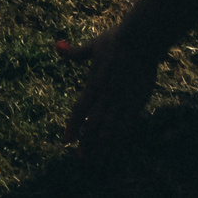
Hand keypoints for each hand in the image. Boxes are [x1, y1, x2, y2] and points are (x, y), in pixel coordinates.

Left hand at [62, 28, 162, 155]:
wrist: (141, 40)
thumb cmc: (116, 41)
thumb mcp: (93, 46)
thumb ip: (75, 52)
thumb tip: (57, 46)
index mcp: (93, 83)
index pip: (79, 110)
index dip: (72, 126)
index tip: (66, 140)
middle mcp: (106, 95)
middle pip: (92, 124)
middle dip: (85, 141)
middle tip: (79, 157)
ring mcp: (122, 100)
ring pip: (109, 129)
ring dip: (100, 144)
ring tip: (93, 157)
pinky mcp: (137, 102)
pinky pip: (127, 126)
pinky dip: (119, 139)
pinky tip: (114, 148)